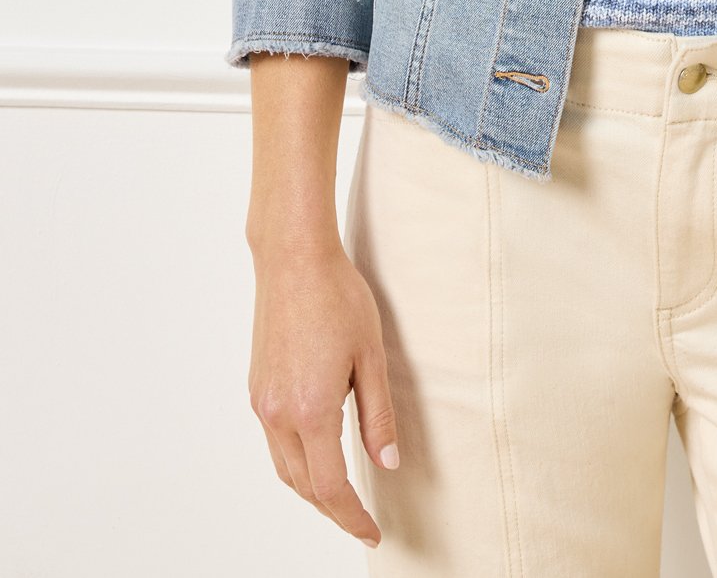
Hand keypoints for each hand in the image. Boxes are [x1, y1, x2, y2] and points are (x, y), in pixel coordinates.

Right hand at [247, 239, 398, 550]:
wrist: (293, 259)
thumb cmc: (338, 297)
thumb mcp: (371, 355)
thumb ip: (378, 415)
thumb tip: (386, 464)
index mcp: (311, 409)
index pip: (330, 486)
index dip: (352, 516)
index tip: (372, 531)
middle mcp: (278, 413)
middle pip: (303, 485)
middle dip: (333, 509)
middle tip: (362, 521)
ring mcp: (262, 402)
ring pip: (285, 468)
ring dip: (312, 490)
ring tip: (342, 498)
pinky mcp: (257, 389)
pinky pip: (275, 443)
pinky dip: (296, 462)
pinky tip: (317, 456)